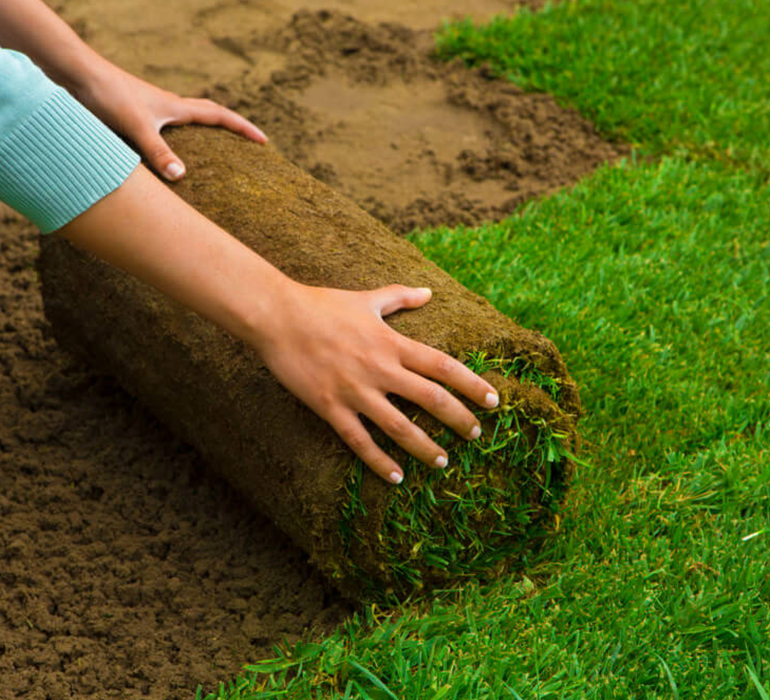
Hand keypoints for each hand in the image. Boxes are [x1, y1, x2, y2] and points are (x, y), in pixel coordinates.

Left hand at [75, 64, 267, 180]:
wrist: (75, 74)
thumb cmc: (107, 95)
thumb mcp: (136, 126)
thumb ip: (158, 151)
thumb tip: (181, 177)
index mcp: (175, 107)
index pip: (219, 116)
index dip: (242, 128)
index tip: (263, 141)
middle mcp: (165, 107)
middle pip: (206, 115)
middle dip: (228, 130)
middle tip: (245, 144)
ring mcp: (149, 111)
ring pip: (183, 124)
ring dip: (200, 135)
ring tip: (210, 155)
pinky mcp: (131, 117)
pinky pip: (160, 132)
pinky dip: (170, 144)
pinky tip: (162, 160)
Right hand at [253, 283, 500, 484]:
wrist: (277, 316)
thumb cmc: (322, 305)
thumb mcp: (366, 299)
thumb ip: (399, 299)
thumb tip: (428, 292)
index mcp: (391, 342)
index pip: (442, 366)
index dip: (472, 384)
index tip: (492, 401)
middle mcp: (379, 368)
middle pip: (430, 398)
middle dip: (457, 419)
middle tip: (475, 435)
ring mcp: (355, 390)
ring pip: (399, 426)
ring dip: (424, 447)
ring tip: (442, 462)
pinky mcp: (331, 407)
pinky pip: (359, 441)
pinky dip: (379, 462)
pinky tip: (395, 477)